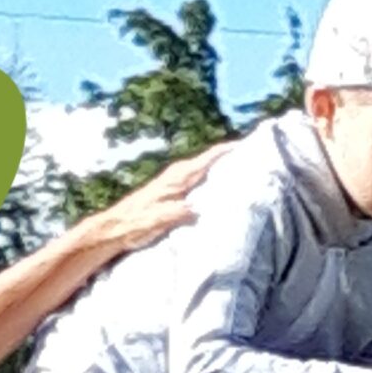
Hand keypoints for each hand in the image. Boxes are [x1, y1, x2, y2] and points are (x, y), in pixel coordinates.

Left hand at [82, 143, 235, 259]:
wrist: (115, 228)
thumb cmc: (135, 223)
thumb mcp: (158, 220)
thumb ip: (177, 213)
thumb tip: (196, 211)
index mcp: (178, 177)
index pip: (209, 158)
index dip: (229, 150)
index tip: (249, 144)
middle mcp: (178, 175)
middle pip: (211, 160)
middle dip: (232, 157)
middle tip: (256, 157)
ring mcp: (175, 182)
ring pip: (206, 170)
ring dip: (223, 169)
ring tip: (246, 171)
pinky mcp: (172, 192)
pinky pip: (199, 181)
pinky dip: (213, 181)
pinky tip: (222, 191)